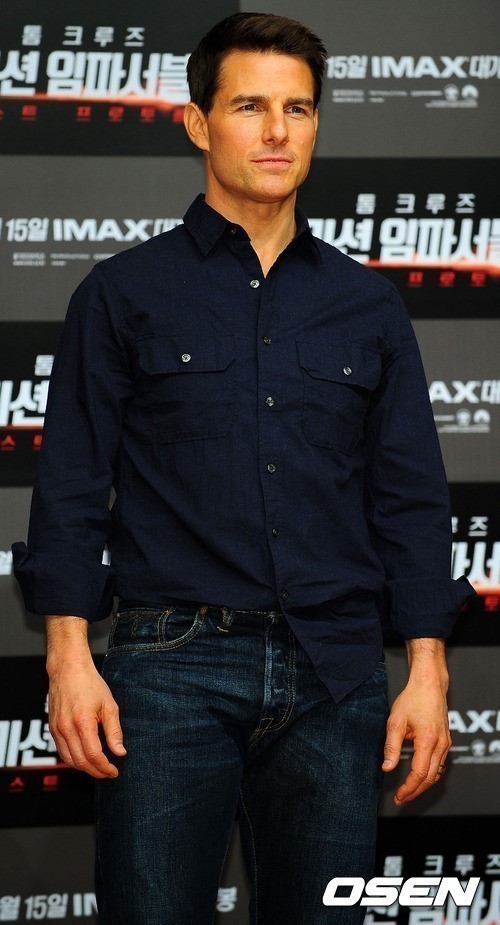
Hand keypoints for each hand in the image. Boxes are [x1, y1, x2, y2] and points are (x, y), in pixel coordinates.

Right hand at [46, 615, 125, 778]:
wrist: (68, 670)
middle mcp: (66, 729)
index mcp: (82, 722)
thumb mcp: (109, 705)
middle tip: (109, 773)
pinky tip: (85, 757)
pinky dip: (74, 759)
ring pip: (69, 760)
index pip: (94, 756)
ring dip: (84, 768)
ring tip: (99, 767)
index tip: (115, 771)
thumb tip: (120, 752)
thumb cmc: (90, 684)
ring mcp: (56, 730)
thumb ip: (114, 731)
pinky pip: (62, 751)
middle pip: (81, 762)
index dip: (105, 768)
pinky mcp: (52, 728)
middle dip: (96, 771)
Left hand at [382, 638, 450, 804]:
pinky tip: (418, 777)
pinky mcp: (445, 741)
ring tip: (408, 792)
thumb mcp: (395, 721)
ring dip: (423, 785)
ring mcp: (446, 743)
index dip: (409, 788)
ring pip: (437, 773)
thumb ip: (391, 746)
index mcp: (428, 740)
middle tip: (401, 799)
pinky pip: (439, 764)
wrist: (429, 685)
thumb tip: (387, 767)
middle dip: (415, 792)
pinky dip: (429, 774)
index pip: (420, 774)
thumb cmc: (412, 699)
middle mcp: (441, 744)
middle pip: (430, 778)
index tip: (399, 796)